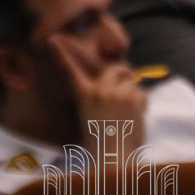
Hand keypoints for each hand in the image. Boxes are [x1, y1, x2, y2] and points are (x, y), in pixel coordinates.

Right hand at [49, 34, 146, 151]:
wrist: (114, 156)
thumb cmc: (104, 139)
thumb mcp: (93, 114)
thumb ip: (102, 96)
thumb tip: (121, 78)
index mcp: (84, 95)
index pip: (71, 70)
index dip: (61, 53)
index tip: (51, 38)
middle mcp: (98, 90)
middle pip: (115, 69)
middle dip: (125, 73)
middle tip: (128, 83)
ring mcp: (115, 92)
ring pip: (131, 82)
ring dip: (134, 94)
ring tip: (128, 114)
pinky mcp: (131, 97)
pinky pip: (142, 93)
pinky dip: (143, 104)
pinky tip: (135, 118)